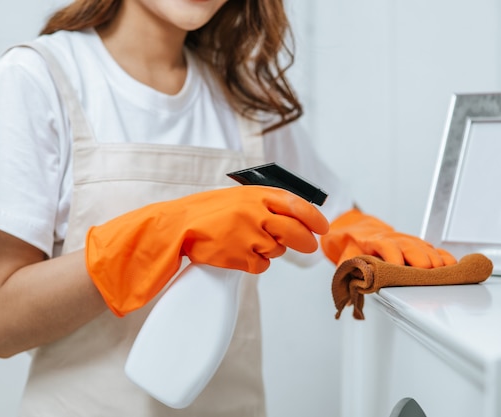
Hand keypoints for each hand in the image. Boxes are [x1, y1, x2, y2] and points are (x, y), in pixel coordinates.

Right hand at [86, 185, 328, 315]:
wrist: (178, 226)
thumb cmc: (208, 211)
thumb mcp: (238, 197)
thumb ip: (265, 203)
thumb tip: (296, 216)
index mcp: (256, 194)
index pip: (296, 204)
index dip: (314, 217)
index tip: (323, 227)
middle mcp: (256, 213)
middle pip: (295, 232)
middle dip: (305, 242)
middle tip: (308, 246)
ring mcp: (249, 236)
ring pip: (276, 251)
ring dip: (268, 250)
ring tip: (245, 241)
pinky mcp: (240, 257)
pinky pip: (260, 266)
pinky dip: (254, 264)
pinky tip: (237, 253)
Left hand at [321, 208, 455, 267]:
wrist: (358, 230)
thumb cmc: (353, 246)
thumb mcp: (346, 257)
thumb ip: (349, 271)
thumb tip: (352, 289)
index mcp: (375, 240)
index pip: (387, 246)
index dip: (394, 258)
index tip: (399, 270)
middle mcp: (395, 239)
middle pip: (412, 248)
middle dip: (420, 263)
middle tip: (425, 278)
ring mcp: (409, 241)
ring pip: (426, 248)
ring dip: (434, 263)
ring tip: (441, 277)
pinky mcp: (419, 245)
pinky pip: (435, 249)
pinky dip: (444, 258)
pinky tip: (452, 267)